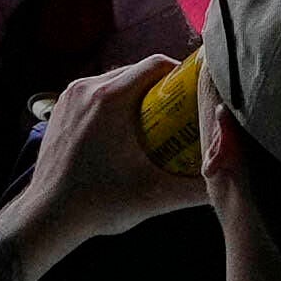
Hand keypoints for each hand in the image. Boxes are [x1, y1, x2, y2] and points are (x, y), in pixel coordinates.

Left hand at [1, 55, 202, 254]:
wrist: (49, 214)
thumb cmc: (100, 204)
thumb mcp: (157, 196)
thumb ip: (198, 188)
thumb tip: (231, 179)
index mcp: (110, 98)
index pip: (156, 65)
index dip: (183, 75)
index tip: (198, 94)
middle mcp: (87, 88)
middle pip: (137, 72)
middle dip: (163, 88)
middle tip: (184, 113)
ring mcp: (70, 96)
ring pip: (115, 81)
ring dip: (139, 95)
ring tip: (160, 123)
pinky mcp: (61, 108)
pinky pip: (96, 93)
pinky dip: (116, 103)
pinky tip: (129, 131)